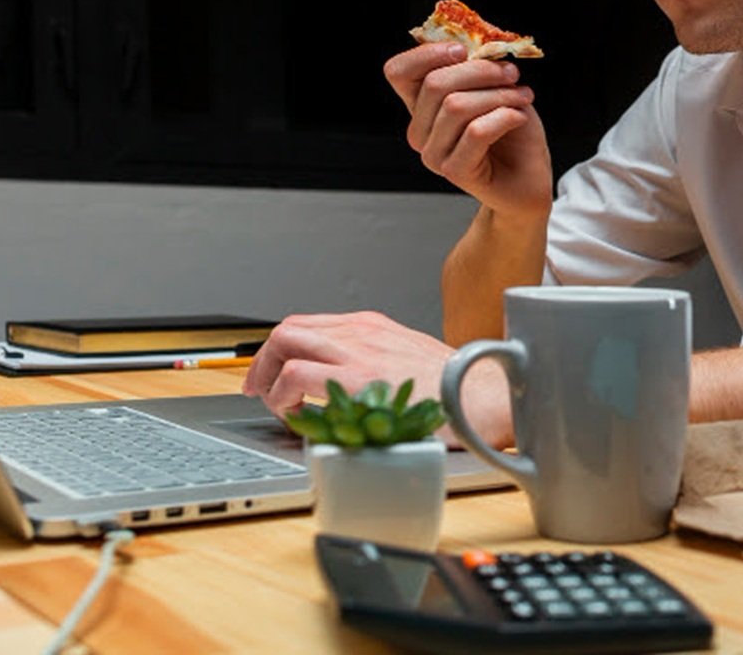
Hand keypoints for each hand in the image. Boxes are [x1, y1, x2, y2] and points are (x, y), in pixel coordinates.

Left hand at [242, 310, 512, 447]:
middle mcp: (359, 333)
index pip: (307, 325)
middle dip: (264, 361)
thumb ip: (373, 360)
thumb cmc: (453, 387)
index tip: (272, 373)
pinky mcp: (357, 380)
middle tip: (260, 389)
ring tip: (281, 407)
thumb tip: (342, 381)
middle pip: (287, 330)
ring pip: (286, 347)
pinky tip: (299, 418)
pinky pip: (298, 378)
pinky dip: (285, 398)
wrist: (483, 396)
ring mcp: (357, 353)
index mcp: (371, 326)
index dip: (280, 350)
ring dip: (271, 381)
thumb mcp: (408, 356)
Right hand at [384, 43, 553, 217]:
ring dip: (499, 94)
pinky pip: (476, 131)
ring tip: (522, 97)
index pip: (398, 72)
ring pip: (457, 106)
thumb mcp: (493, 88)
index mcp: (421, 106)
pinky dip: (505, 116)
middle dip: (481, 71)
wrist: (529, 176)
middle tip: (511, 74)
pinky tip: (519, 117)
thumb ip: (475, 66)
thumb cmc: (511, 130)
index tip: (464, 50)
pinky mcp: (454, 171)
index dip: (427, 53)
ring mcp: (433, 154)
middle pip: (435, 84)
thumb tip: (472, 40)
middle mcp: (419, 131)